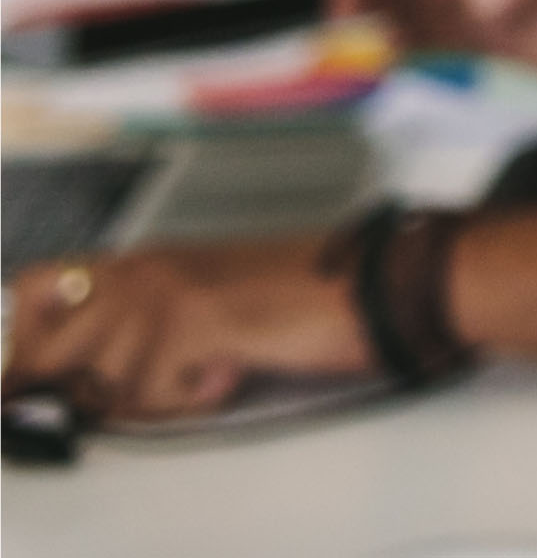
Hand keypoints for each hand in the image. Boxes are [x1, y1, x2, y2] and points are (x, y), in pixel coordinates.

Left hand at [5, 237, 367, 420]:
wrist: (380, 282)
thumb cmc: (312, 295)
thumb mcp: (213, 300)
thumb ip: (149, 322)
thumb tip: (88, 376)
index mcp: (150, 258)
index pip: (34, 290)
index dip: (35, 342)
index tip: (60, 377)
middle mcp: (149, 268)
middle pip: (52, 352)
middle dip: (90, 387)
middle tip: (158, 382)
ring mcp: (170, 293)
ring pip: (104, 383)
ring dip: (154, 396)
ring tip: (210, 369)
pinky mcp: (199, 322)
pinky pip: (153, 394)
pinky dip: (191, 399)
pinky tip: (233, 368)